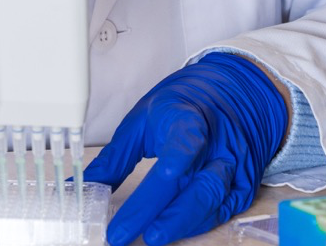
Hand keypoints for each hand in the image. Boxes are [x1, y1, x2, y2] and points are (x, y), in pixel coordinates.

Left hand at [86, 53, 288, 245]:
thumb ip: (116, 157)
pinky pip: (224, 209)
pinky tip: (177, 230)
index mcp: (189, 123)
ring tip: (154, 237)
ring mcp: (235, 166)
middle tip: (137, 237)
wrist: (232, 93)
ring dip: (184, 224)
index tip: (125, 220)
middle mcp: (218, 147)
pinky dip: (200, 223)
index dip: (151, 194)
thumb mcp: (143, 119)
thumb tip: (82, 185)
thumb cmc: (182, 106)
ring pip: (214, 202)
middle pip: (197, 188)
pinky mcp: (243, 183)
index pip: (172, 161)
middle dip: (168, 218)